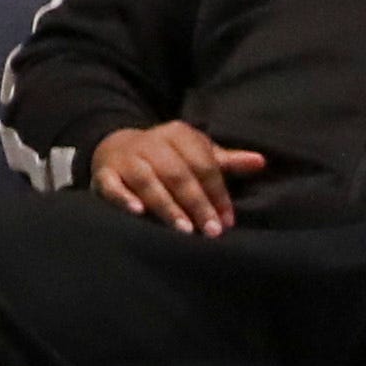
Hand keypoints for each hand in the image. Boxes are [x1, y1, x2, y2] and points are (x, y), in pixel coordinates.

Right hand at [88, 121, 263, 233]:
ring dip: (166, 205)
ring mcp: (125, 158)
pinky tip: (137, 211)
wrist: (115, 147)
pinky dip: (123, 197)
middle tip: (211, 231)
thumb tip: (261, 161)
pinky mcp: (104, 173)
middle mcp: (150, 143)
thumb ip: (225, 161)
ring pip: (147, 180)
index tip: (227, 220)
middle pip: (177, 173)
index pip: (202, 164)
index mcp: (177, 134)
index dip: (217, 192)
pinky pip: (111, 185)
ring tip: (184, 229)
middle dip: (196, 203)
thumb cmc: (167, 157)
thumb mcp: (195, 154)